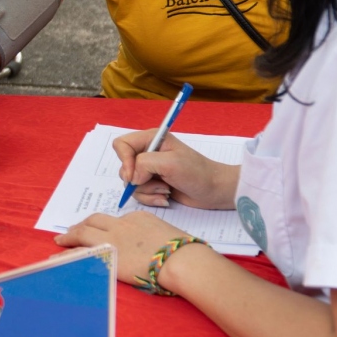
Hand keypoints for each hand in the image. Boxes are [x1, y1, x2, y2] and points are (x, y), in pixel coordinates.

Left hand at [54, 211, 201, 289]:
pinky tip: (58, 257)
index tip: (99, 229)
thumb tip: (152, 244)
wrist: (181, 260)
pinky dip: (67, 254)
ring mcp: (112, 240)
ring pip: (84, 233)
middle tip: (72, 230)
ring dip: (70, 236)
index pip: (115, 220)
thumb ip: (153, 235)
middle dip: (82, 225)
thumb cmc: (183, 250)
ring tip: (60, 240)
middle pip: (95, 221)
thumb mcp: (167, 233)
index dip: (103, 225)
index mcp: (137, 218)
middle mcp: (121, 226)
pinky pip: (81, 253)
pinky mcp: (107, 256)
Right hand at [114, 130, 238, 209]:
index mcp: (151, 139)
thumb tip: (131, 179)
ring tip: (166, 191)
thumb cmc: (197, 173)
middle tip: (159, 183)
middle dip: (138, 180)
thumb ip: (144, 164)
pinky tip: (165, 197)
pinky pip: (139, 193)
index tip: (133, 176)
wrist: (215, 191)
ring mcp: (150, 170)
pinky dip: (150, 198)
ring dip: (147, 191)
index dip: (124, 160)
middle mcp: (148, 152)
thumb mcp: (170, 163)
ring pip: (131, 183)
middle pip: (124, 167)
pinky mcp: (153, 184)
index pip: (121, 145)